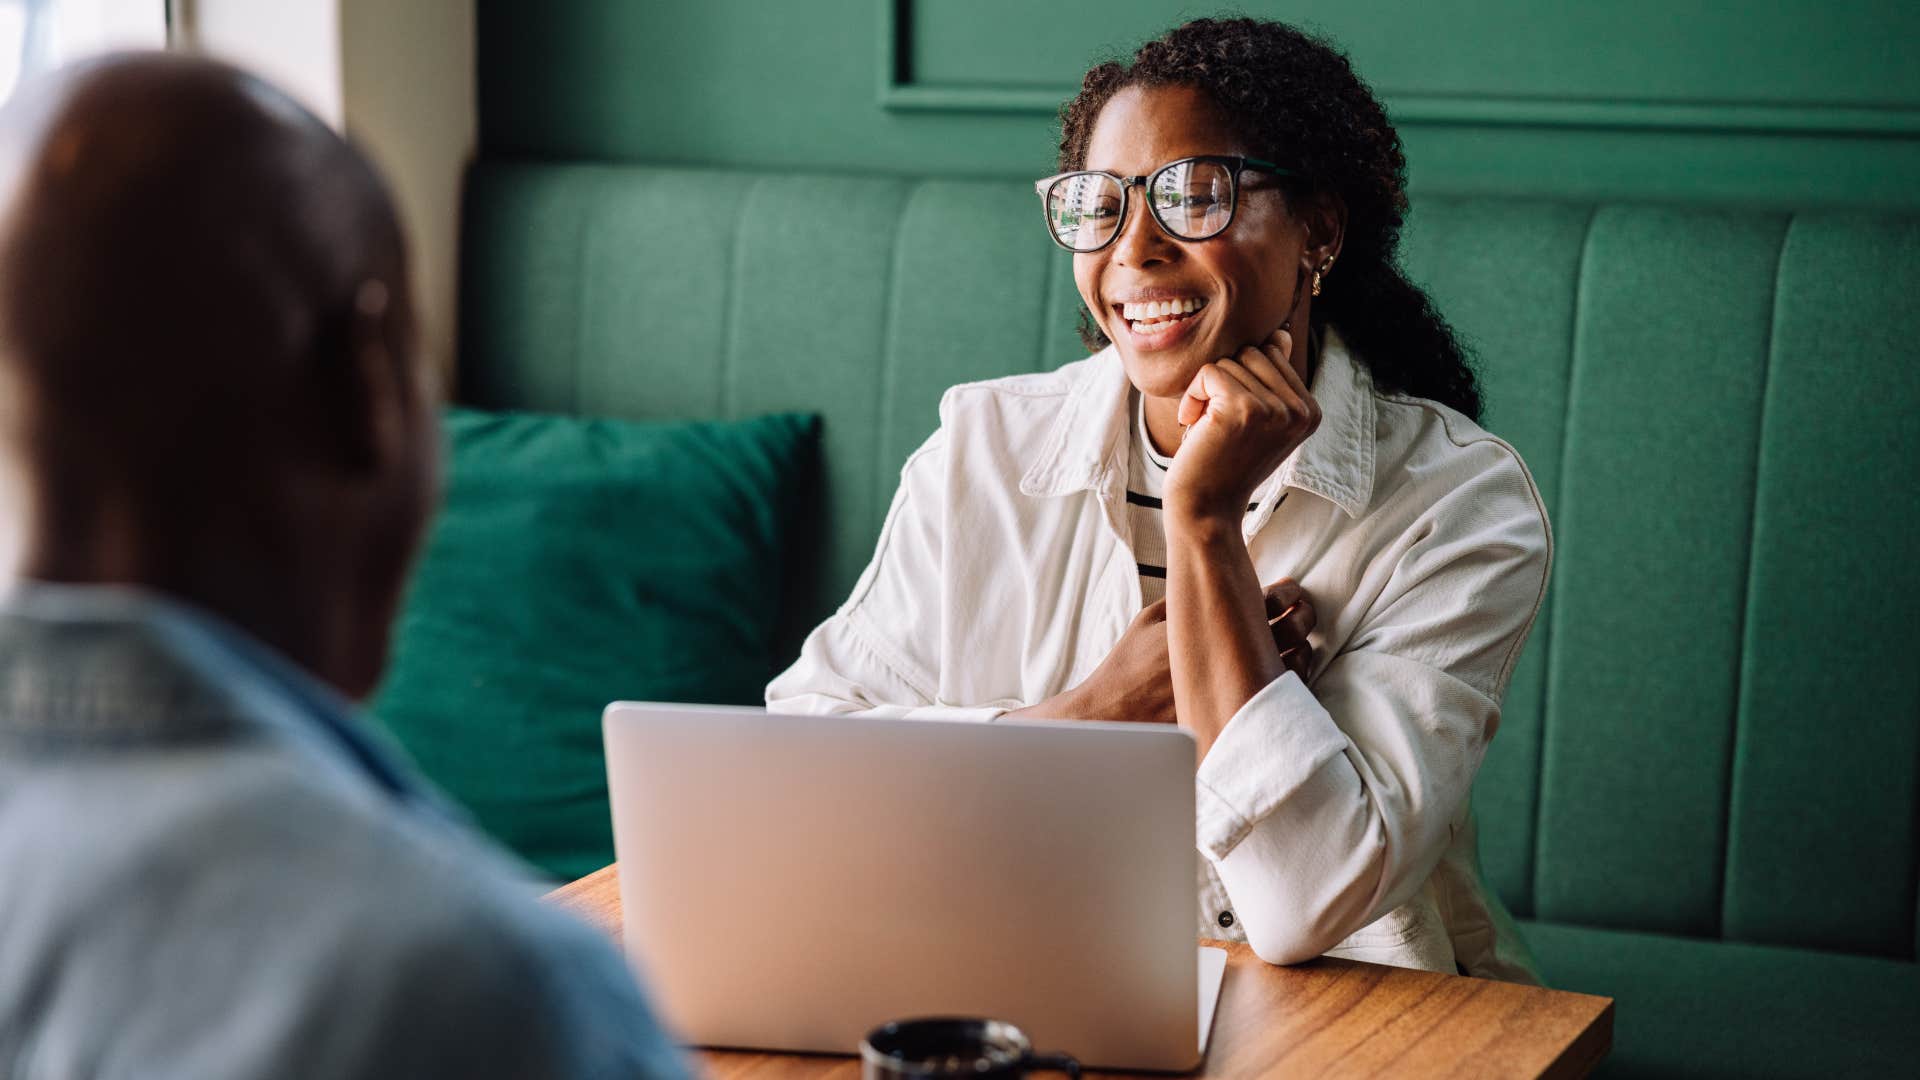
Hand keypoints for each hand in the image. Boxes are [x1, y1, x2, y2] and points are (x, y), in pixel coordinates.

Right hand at [1005, 580, 1315, 723]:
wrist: (1112, 715)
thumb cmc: (1127, 665)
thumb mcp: (1149, 620)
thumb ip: (1181, 601)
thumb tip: (1207, 583)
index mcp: (1209, 624)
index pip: (1264, 601)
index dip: (1284, 593)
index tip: (1291, 591)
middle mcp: (1225, 656)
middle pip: (1287, 631)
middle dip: (1302, 618)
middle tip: (1304, 613)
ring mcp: (1234, 689)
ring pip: (1292, 667)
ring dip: (1304, 652)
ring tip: (1302, 645)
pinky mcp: (1237, 716)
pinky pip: (1278, 698)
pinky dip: (1290, 684)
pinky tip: (1287, 675)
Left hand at [1165, 328, 1320, 522]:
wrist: (1206, 509)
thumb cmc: (1224, 463)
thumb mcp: (1259, 420)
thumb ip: (1272, 379)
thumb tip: (1282, 333)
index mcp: (1310, 411)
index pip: (1271, 354)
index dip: (1242, 381)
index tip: (1236, 421)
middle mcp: (1300, 409)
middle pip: (1251, 352)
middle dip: (1224, 382)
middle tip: (1219, 425)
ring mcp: (1275, 409)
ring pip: (1229, 361)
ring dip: (1206, 392)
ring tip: (1209, 429)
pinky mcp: (1243, 409)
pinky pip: (1209, 372)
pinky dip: (1192, 396)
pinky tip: (1194, 427)